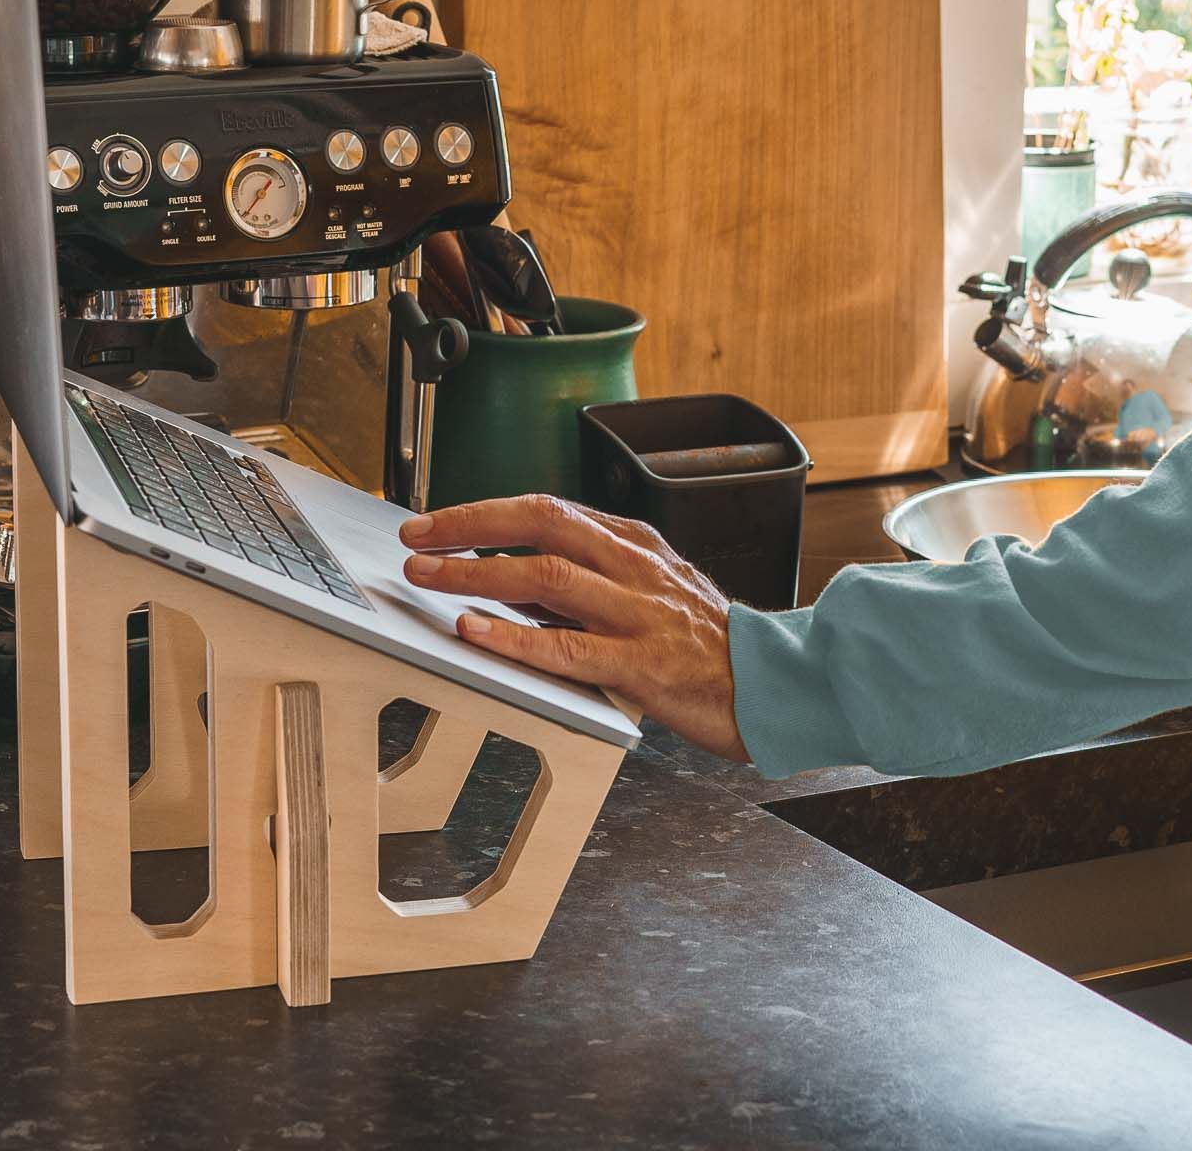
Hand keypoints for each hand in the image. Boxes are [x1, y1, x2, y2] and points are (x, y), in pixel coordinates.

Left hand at [400, 495, 748, 761]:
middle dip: (469, 526)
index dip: (483, 512)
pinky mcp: (643, 665)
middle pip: (540, 525)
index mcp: (633, 543)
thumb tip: (510, 576)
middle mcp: (634, 567)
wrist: (775, 683)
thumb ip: (588, 580)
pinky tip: (476, 632)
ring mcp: (639, 614)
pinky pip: (567, 648)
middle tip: (416, 538)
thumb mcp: (650, 590)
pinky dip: (515, 638)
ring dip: (478, 574)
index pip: (546, 509)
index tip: (434, 521)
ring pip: (546, 577)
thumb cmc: (705, 642)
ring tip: (430, 576)